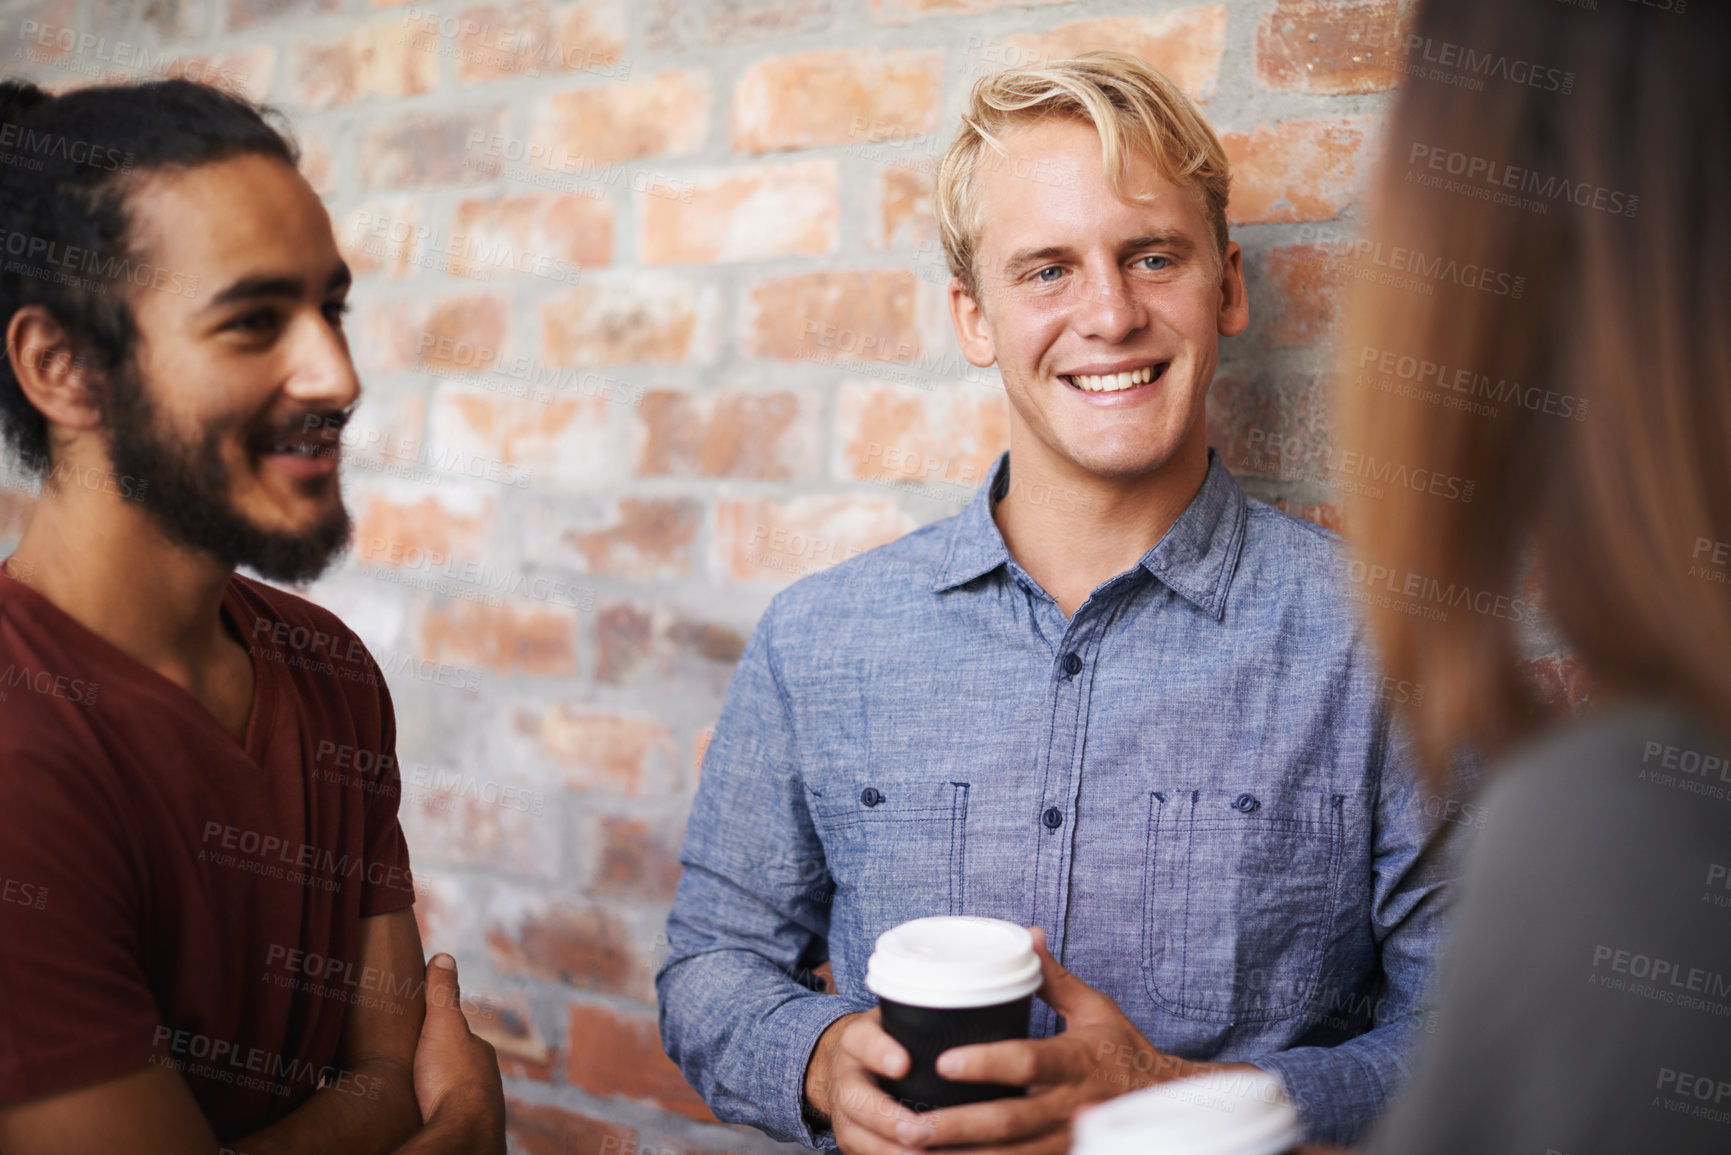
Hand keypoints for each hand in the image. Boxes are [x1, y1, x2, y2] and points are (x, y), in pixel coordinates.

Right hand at [411, 955, 504, 1147]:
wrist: (463, 1128)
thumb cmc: (451, 1076)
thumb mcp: (443, 1024)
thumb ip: (442, 993)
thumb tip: (445, 955)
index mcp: (479, 1051)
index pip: (458, 1036)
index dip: (438, 1033)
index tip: (421, 1035)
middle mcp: (486, 1078)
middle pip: (457, 1066)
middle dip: (438, 1065)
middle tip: (412, 1066)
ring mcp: (479, 1105)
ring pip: (454, 1092)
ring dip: (437, 1091)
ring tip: (414, 1093)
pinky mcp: (467, 1129)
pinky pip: (448, 1115)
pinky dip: (436, 1111)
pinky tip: (423, 1115)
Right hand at [802, 1009, 925, 1154]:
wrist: (851, 1065)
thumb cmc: (890, 1041)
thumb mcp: (897, 1020)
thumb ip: (923, 1020)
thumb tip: (974, 1016)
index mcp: (856, 1039)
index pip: (862, 1041)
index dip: (880, 1053)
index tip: (903, 1064)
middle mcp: (844, 1076)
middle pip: (855, 1099)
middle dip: (886, 1118)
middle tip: (918, 1131)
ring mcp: (842, 1112)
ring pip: (855, 1136)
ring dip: (888, 1151)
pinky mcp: (850, 1139)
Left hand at [895, 927, 1258, 1153]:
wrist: (1165, 1101)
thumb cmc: (1122, 1051)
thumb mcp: (1095, 1009)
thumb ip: (1056, 979)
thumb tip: (1028, 935)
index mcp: (1075, 1061)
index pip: (1026, 1061)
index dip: (985, 1064)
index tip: (944, 1062)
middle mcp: (1070, 1105)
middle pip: (1008, 1122)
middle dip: (957, 1127)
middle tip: (910, 1126)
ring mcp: (1066, 1139)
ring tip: (914, 1152)